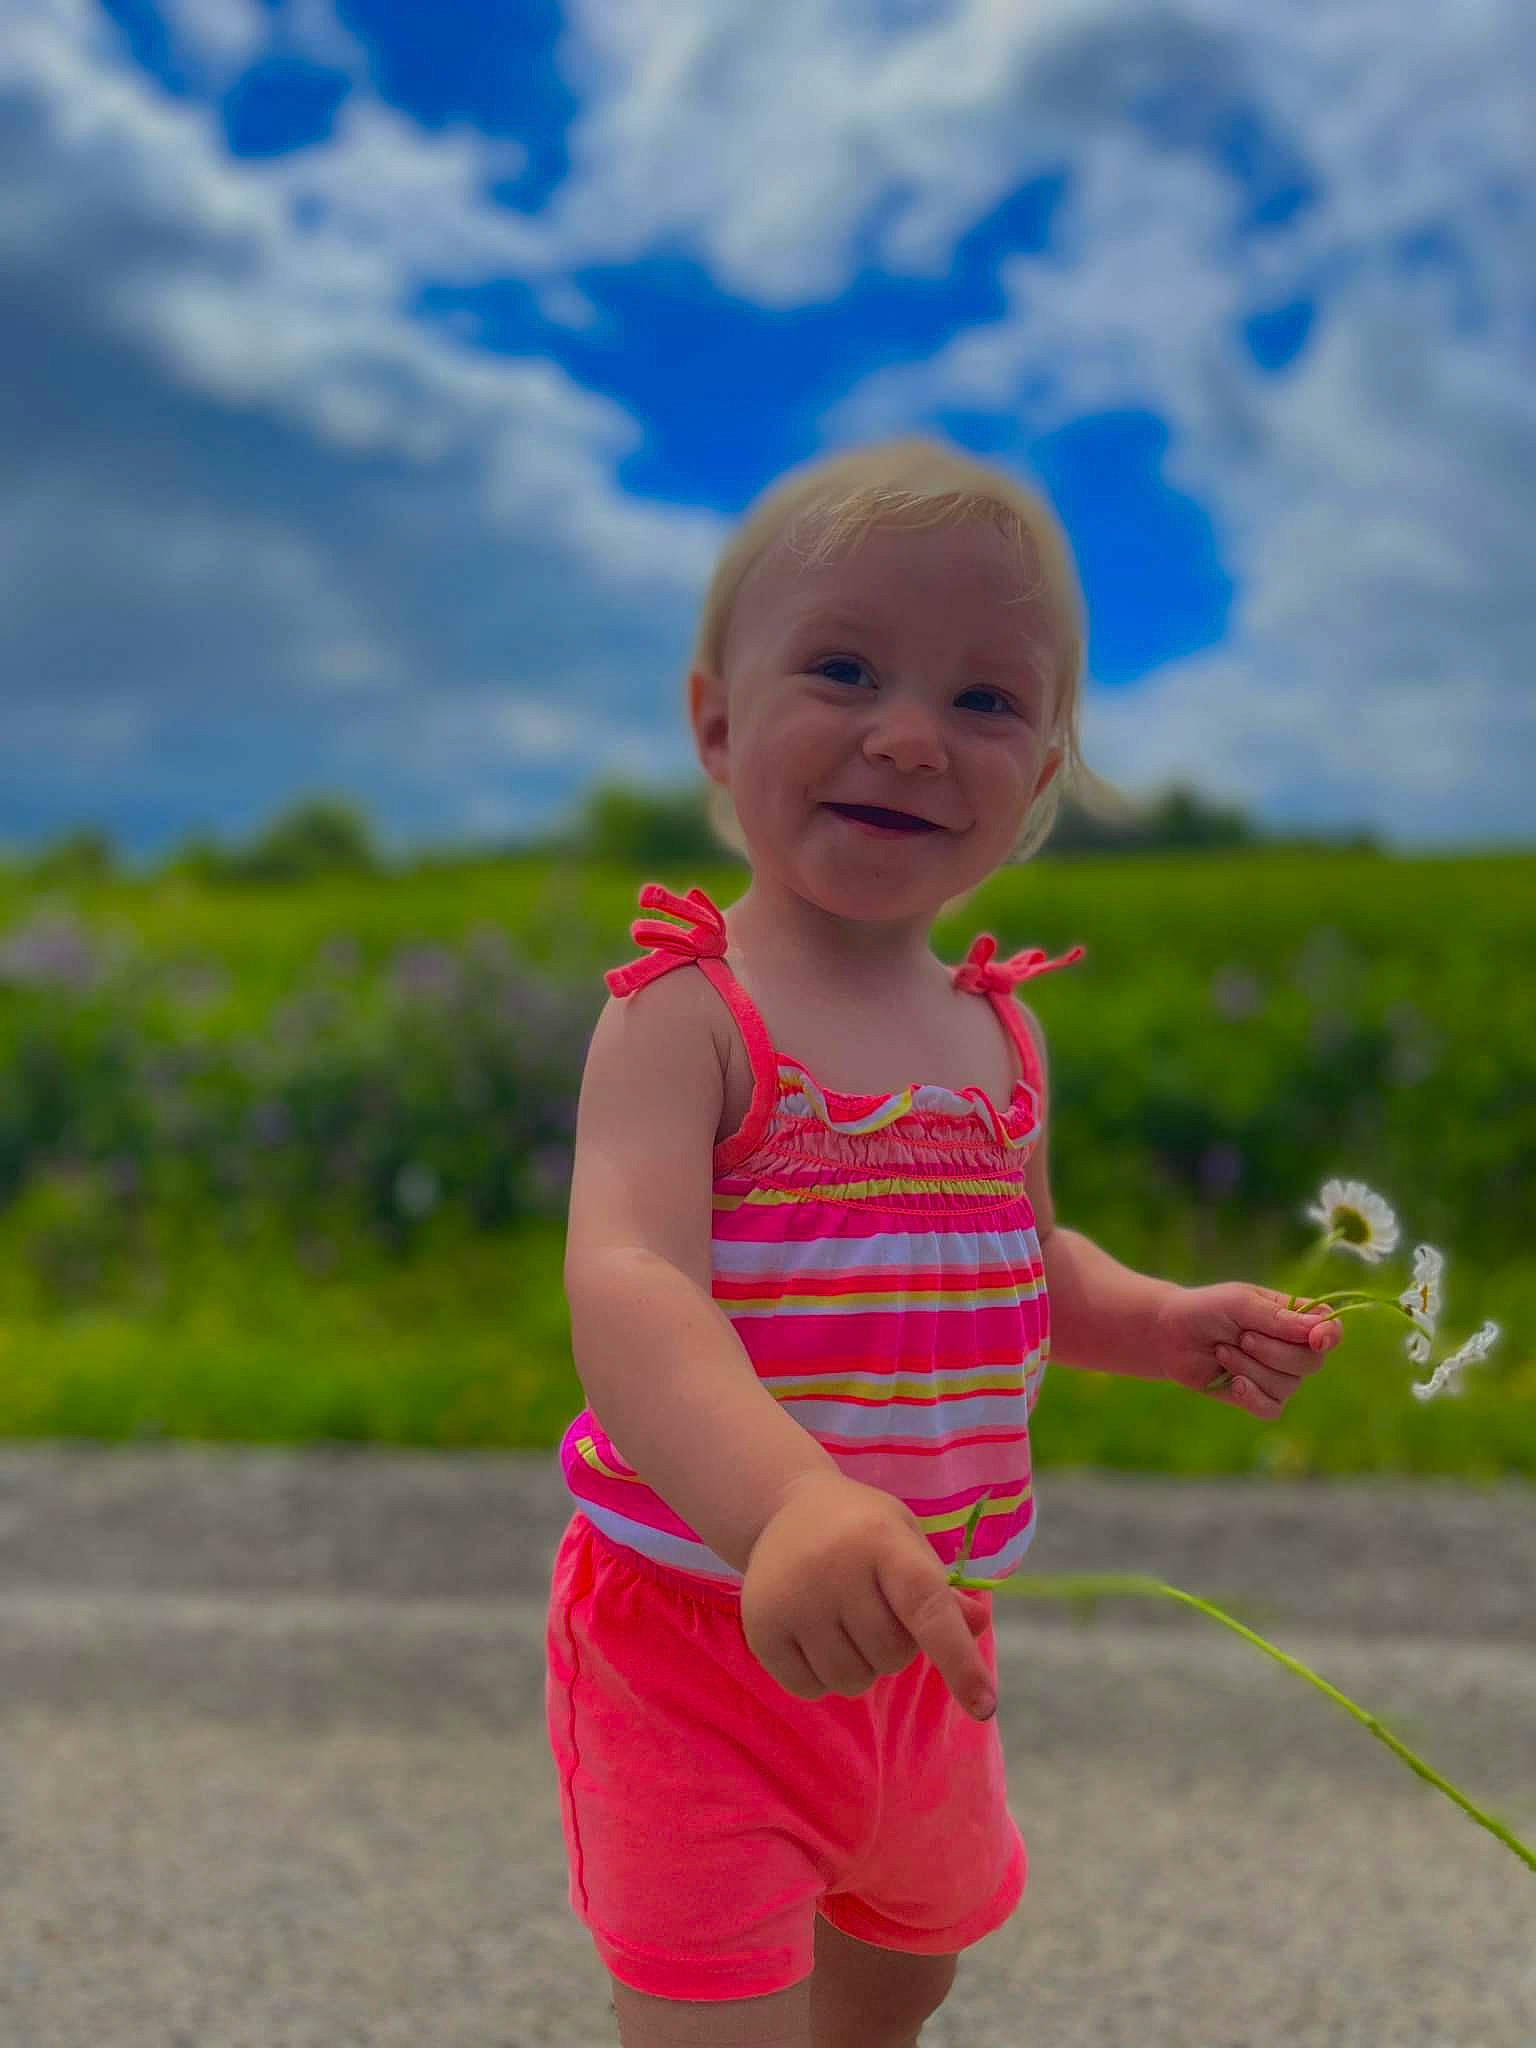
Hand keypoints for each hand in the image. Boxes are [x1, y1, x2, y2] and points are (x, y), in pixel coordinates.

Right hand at [740, 1472, 996, 1719]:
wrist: (784, 1508)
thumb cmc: (861, 1530)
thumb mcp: (907, 1541)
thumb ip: (941, 1590)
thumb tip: (975, 1625)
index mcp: (882, 1541)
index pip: (928, 1608)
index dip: (959, 1659)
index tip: (984, 1704)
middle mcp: (834, 1567)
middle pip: (891, 1655)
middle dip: (895, 1646)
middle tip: (875, 1608)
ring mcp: (792, 1599)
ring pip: (852, 1680)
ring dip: (860, 1665)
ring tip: (845, 1622)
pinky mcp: (761, 1627)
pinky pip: (810, 1689)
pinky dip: (822, 1677)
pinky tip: (815, 1635)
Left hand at [1155, 1282, 1342, 1417]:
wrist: (1170, 1336)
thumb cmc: (1206, 1310)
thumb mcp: (1239, 1304)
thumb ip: (1278, 1318)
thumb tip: (1319, 1329)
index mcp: (1294, 1318)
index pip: (1330, 1330)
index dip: (1329, 1336)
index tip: (1316, 1340)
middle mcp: (1292, 1348)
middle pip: (1311, 1362)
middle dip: (1273, 1352)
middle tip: (1241, 1337)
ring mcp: (1278, 1375)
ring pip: (1288, 1386)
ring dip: (1250, 1369)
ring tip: (1223, 1351)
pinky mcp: (1259, 1398)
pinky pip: (1272, 1408)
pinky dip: (1251, 1396)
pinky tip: (1233, 1384)